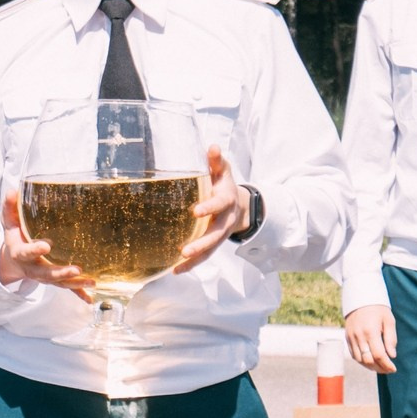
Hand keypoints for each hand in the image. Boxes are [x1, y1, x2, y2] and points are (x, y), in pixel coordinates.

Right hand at [0, 187, 92, 295]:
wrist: (13, 261)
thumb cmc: (15, 238)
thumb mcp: (9, 223)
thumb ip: (10, 208)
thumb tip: (13, 191)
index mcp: (21, 253)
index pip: (27, 252)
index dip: (35, 250)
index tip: (46, 245)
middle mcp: (33, 268)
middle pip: (47, 274)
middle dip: (61, 273)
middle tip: (75, 269)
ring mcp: (45, 276)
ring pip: (60, 283)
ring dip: (76, 283)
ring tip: (91, 282)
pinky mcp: (54, 280)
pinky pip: (67, 289)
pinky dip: (79, 294)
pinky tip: (91, 298)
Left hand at [169, 147, 247, 274]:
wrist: (240, 205)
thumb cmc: (225, 184)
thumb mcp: (223, 171)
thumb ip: (217, 161)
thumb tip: (212, 147)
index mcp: (227, 200)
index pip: (219, 204)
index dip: (209, 208)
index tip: (196, 211)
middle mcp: (225, 220)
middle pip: (216, 235)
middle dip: (201, 244)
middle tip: (185, 250)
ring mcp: (220, 234)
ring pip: (210, 250)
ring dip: (195, 259)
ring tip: (178, 265)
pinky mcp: (214, 244)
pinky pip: (204, 256)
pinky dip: (191, 265)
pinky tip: (175, 270)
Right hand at [344, 304, 397, 374]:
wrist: (360, 298)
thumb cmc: (378, 309)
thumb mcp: (389, 320)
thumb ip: (391, 339)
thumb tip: (392, 355)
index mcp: (371, 331)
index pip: (379, 355)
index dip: (387, 364)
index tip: (393, 369)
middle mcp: (359, 336)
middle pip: (368, 360)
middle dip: (380, 368)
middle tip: (388, 369)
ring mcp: (351, 338)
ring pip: (360, 360)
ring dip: (371, 366)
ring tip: (380, 367)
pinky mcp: (347, 338)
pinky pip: (354, 355)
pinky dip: (362, 361)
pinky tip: (370, 362)